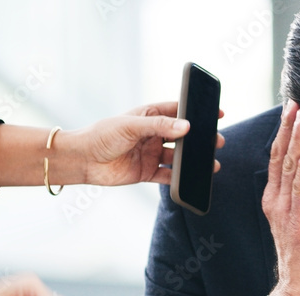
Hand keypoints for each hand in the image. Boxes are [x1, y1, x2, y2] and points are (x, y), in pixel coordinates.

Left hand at [75, 101, 225, 185]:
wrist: (83, 160)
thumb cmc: (102, 135)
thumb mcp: (131, 126)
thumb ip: (159, 126)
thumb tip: (186, 127)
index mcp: (149, 117)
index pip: (178, 112)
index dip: (196, 113)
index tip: (216, 113)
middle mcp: (152, 135)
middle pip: (182, 136)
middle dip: (199, 139)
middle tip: (216, 142)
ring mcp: (151, 153)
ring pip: (178, 157)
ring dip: (193, 161)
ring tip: (211, 164)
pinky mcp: (147, 172)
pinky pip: (168, 175)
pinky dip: (180, 178)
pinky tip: (191, 179)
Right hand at [262, 100, 299, 295]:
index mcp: (278, 198)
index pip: (281, 157)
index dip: (286, 132)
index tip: (294, 107)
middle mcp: (276, 200)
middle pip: (281, 155)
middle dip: (289, 127)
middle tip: (296, 100)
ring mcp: (285, 211)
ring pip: (290, 167)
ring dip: (297, 139)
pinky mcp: (298, 223)